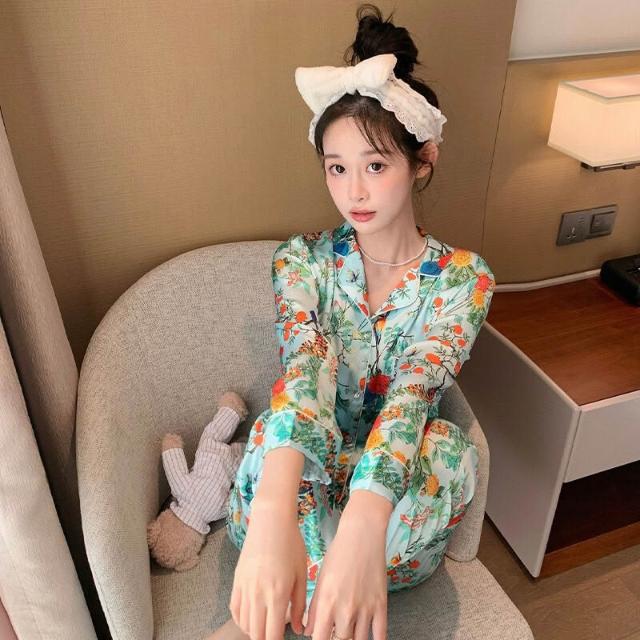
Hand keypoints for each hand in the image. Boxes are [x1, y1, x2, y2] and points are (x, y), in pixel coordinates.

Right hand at [229, 500, 307, 639]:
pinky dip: (242, 620)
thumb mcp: (301, 575)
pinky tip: (252, 619)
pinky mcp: (236, 580)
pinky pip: (235, 609)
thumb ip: (300, 606)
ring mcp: (245, 587)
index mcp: (278, 594)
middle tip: (274, 635)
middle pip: (256, 634)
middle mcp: (258, 594)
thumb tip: (299, 630)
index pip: (272, 635)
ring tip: (266, 628)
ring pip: (245, 624)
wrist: (271, 521)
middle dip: (265, 639)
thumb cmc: (291, 545)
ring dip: (254, 631)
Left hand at [303, 515, 387, 639]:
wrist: (362, 534)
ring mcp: (365, 608)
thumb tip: (310, 632)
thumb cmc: (339, 553)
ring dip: (353, 638)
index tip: (322, 638)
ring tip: (351, 632)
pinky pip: (380, 634)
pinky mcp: (381, 604)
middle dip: (337, 639)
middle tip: (337, 631)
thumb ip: (315, 608)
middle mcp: (345, 609)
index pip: (320, 639)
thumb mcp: (321, 578)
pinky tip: (371, 639)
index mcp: (326, 602)